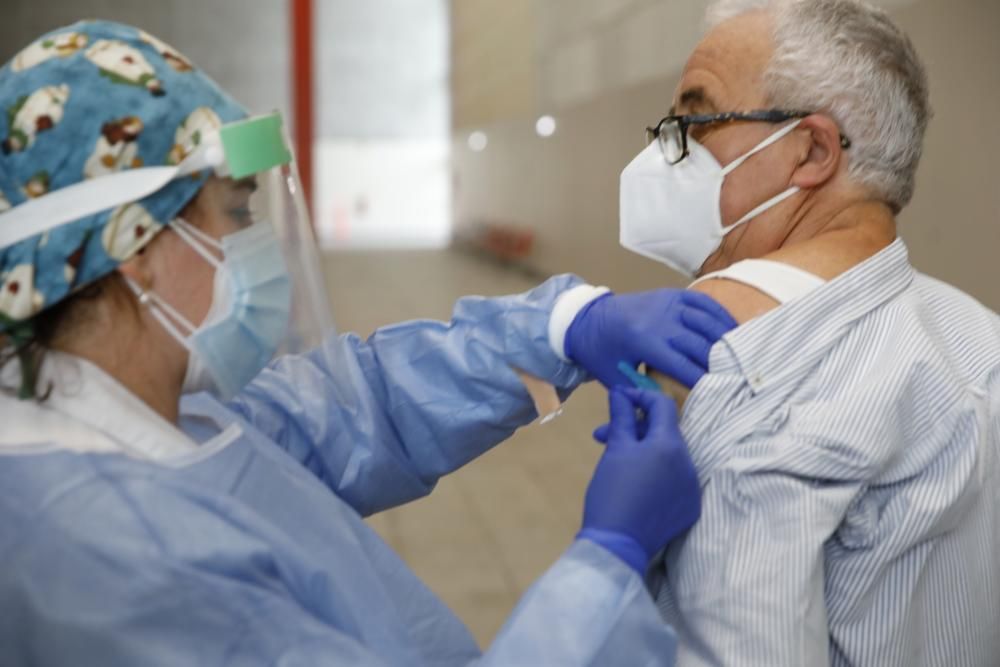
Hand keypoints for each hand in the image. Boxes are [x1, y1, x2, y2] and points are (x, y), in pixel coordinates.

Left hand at [564, 289, 736, 389]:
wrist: (587, 318)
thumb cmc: (601, 354)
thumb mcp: (616, 379)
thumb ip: (643, 394)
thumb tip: (671, 412)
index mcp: (643, 340)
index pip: (682, 365)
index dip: (703, 381)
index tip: (720, 395)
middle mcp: (659, 318)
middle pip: (699, 343)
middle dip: (719, 363)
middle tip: (738, 380)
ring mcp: (667, 302)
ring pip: (706, 320)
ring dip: (725, 339)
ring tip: (741, 358)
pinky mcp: (672, 293)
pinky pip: (703, 301)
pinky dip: (720, 315)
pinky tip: (732, 331)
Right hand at [578, 388, 700, 573]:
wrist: (617, 544)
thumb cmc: (612, 491)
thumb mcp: (615, 450)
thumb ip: (622, 417)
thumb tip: (620, 392)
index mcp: (670, 445)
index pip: (663, 406)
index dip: (640, 396)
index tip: (619, 399)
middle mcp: (689, 463)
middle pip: (665, 432)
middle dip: (636, 428)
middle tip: (604, 436)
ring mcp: (692, 487)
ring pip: (669, 456)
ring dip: (645, 451)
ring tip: (618, 462)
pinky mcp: (690, 508)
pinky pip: (675, 480)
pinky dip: (657, 474)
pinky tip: (635, 483)